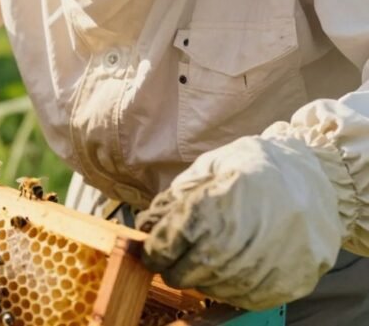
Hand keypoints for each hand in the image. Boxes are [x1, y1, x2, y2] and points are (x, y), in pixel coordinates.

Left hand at [137, 133, 344, 308]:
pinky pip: (243, 298)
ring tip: (214, 253)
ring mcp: (262, 268)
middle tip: (179, 254)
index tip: (152, 249)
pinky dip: (232, 286)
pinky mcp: (285, 285)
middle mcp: (235, 243)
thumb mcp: (210, 166)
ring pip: (211, 288)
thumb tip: (147, 225)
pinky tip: (236, 265)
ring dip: (203, 276)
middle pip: (182, 274)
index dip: (153, 250)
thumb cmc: (257, 168)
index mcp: (211, 209)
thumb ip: (175, 198)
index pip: (163, 246)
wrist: (316, 179)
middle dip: (174, 266)